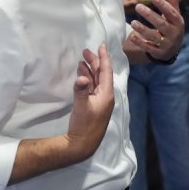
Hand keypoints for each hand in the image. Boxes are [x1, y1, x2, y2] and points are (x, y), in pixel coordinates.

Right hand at [66, 43, 114, 160]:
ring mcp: (99, 100)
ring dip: (90, 69)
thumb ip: (81, 90)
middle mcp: (105, 95)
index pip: (106, 71)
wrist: (82, 144)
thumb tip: (81, 78)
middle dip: (95, 61)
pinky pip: (92, 87)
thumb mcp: (81, 106)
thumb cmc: (84, 124)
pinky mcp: (93, 105)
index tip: (101, 46)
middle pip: (101, 74)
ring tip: (82, 60)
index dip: (104, 58)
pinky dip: (87, 79)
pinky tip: (81, 75)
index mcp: (107, 93)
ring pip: (96, 80)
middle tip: (85, 51)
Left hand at [127, 0, 184, 60]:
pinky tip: (132, 36)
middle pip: (161, 25)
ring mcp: (166, 45)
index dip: (163, 5)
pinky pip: (148, 48)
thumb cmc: (171, 26)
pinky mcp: (158, 53)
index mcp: (178, 23)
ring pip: (154, 37)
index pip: (171, 13)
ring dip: (143, 29)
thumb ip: (173, 0)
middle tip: (138, 6)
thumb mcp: (174, 14)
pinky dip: (140, 42)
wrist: (172, 49)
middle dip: (150, 15)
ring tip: (133, 22)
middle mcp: (174, 34)